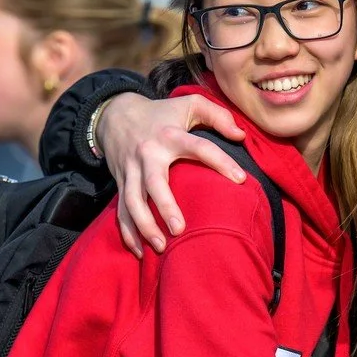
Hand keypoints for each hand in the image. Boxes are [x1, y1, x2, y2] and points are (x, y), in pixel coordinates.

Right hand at [98, 92, 245, 255]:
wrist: (114, 114)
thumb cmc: (161, 113)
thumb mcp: (189, 104)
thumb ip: (218, 115)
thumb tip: (241, 135)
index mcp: (170, 135)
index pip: (199, 147)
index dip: (221, 161)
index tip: (241, 180)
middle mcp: (148, 154)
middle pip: (153, 182)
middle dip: (164, 206)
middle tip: (180, 230)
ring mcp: (131, 171)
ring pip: (132, 202)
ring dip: (143, 226)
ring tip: (161, 247)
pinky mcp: (121, 183)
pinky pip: (121, 211)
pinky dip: (127, 232)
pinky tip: (140, 252)